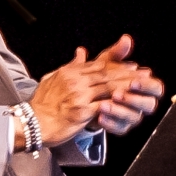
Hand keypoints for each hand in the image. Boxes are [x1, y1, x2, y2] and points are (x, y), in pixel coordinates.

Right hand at [26, 36, 163, 146]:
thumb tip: (81, 52)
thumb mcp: (53, 78)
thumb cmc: (42, 104)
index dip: (117, 65)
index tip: (132, 66)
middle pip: (107, 74)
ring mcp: (78, 95)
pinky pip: (104, 105)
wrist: (32, 123)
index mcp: (70, 72)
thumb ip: (71, 66)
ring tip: (141, 87)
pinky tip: (129, 103)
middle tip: (144, 74)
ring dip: (127, 87)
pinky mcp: (81, 111)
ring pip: (108, 88)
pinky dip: (117, 104)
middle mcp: (75, 81)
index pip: (98, 66)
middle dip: (127, 74)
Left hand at [89, 35, 163, 133]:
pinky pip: (120, 128)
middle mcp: (141, 103)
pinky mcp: (121, 127)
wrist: (84, 99)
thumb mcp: (106, 65)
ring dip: (119, 111)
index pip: (157, 88)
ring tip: (103, 104)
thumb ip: (117, 53)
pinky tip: (99, 116)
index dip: (148, 86)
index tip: (133, 81)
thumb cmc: (100, 80)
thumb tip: (126, 39)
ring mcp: (132, 117)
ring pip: (134, 118)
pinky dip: (110, 123)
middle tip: (117, 93)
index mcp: (143, 88)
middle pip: (150, 105)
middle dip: (134, 99)